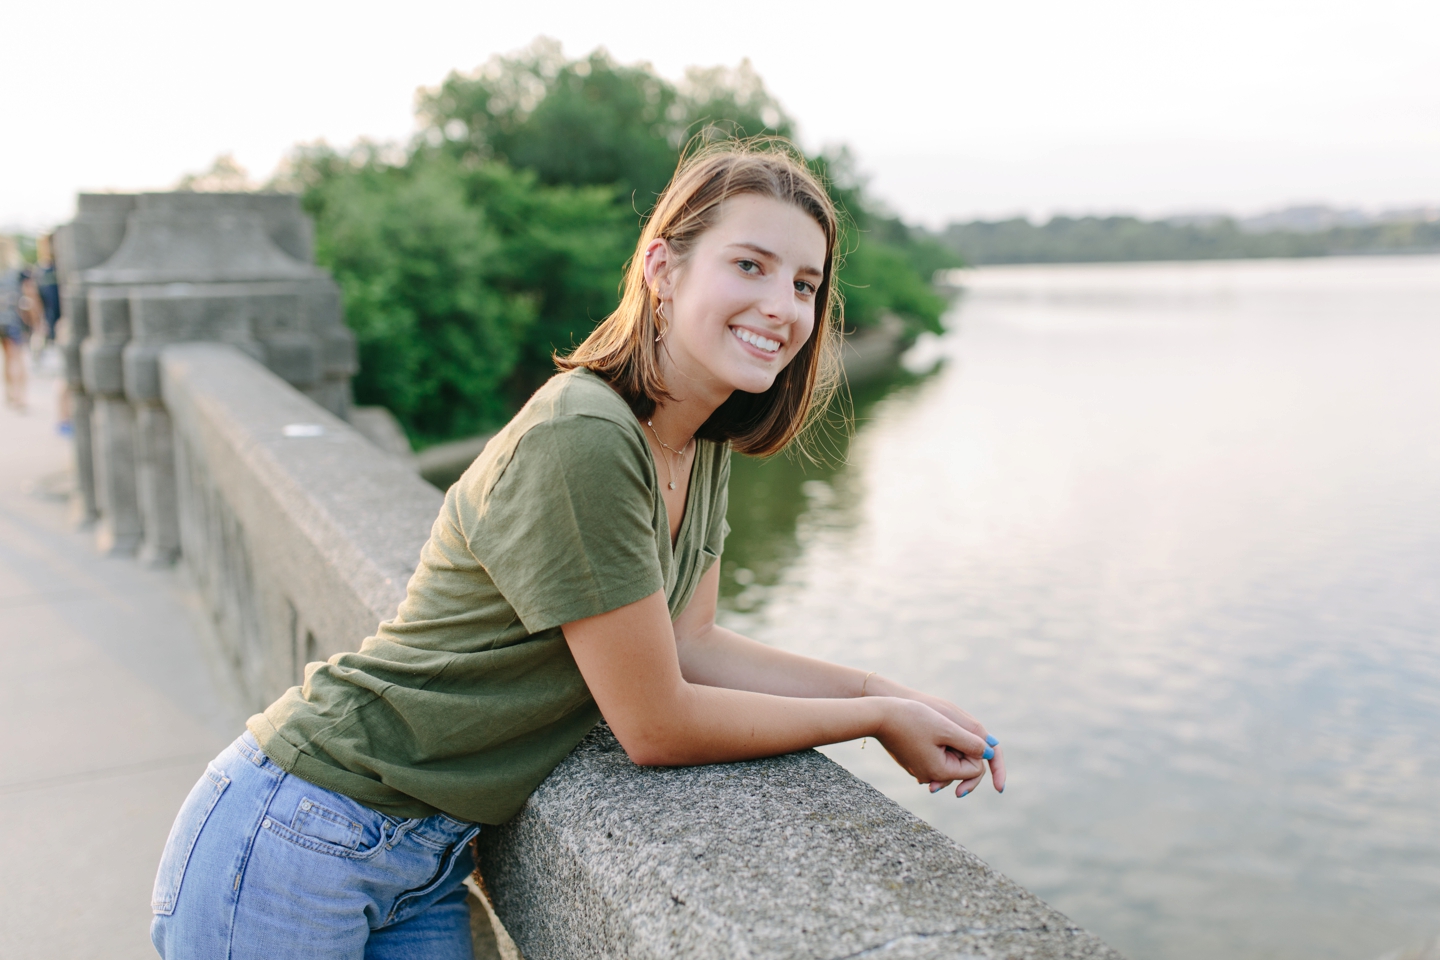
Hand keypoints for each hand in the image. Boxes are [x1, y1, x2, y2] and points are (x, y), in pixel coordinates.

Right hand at [873, 698, 990, 788]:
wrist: (879, 715)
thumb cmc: (911, 719)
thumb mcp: (946, 728)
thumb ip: (971, 742)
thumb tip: (989, 753)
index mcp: (940, 772)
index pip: (974, 768)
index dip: (974, 748)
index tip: (958, 730)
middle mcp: (931, 777)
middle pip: (962, 765)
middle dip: (961, 747)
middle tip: (945, 727)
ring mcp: (921, 770)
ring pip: (949, 758)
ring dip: (949, 743)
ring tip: (931, 725)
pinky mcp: (914, 761)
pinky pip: (935, 755)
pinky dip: (937, 744)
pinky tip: (923, 727)